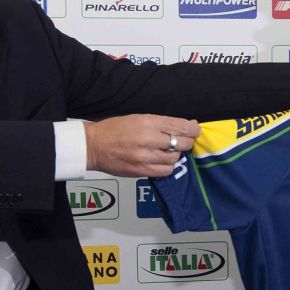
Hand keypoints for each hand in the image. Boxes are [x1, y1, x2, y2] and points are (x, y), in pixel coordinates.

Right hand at [84, 115, 199, 177]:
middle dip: (186, 142)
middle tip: (183, 141)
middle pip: (182, 143)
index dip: (193, 129)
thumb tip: (184, 127)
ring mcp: (145, 157)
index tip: (195, 129)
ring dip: (175, 154)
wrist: (94, 146)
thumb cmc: (114, 129)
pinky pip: (165, 171)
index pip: (181, 126)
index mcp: (148, 122)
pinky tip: (161, 161)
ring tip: (167, 151)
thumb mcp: (138, 118)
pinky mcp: (142, 171)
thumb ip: (161, 123)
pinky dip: (167, 166)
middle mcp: (149, 139)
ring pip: (175, 158)